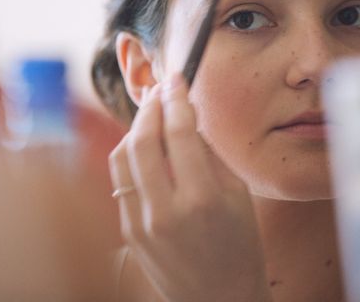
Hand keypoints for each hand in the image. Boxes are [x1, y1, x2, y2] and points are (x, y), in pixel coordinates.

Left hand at [109, 73, 272, 301]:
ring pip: (123, 156)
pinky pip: (120, 180)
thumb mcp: (239, 196)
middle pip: (143, 139)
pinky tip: (143, 143)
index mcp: (202, 199)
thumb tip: (187, 115)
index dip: (177, 98)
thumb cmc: (238, 247)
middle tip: (161, 88)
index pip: (180, 132)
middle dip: (151, 105)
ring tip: (151, 112)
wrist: (218, 299)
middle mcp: (166, 211)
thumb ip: (209, 153)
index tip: (177, 79)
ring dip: (135, 126)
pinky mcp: (128, 231)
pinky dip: (130, 154)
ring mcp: (141, 223)